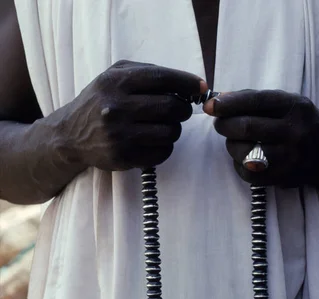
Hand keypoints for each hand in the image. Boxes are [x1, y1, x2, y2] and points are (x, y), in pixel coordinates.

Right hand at [62, 60, 206, 170]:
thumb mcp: (114, 75)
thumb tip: (189, 83)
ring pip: (170, 132)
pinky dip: (166, 147)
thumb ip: (147, 72)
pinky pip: (161, 153)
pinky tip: (156, 141)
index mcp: (116, 82)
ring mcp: (120, 135)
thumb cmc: (100, 102)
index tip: (200, 88)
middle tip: (182, 110)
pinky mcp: (123, 157)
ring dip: (175, 129)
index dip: (187, 83)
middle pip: (171, 107)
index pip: (163, 79)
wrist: (70, 135)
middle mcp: (117, 107)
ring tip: (166, 126)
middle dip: (184, 109)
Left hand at [203, 89, 318, 189]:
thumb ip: (257, 101)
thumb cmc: (303, 125)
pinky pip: (248, 174)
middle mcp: (295, 132)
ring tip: (234, 141)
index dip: (228, 103)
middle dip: (225, 125)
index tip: (210, 105)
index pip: (256, 101)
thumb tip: (220, 99)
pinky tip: (243, 158)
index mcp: (296, 107)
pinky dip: (239, 165)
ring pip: (244, 152)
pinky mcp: (283, 178)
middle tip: (220, 124)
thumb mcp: (289, 105)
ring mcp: (289, 158)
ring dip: (231, 146)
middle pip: (246, 128)